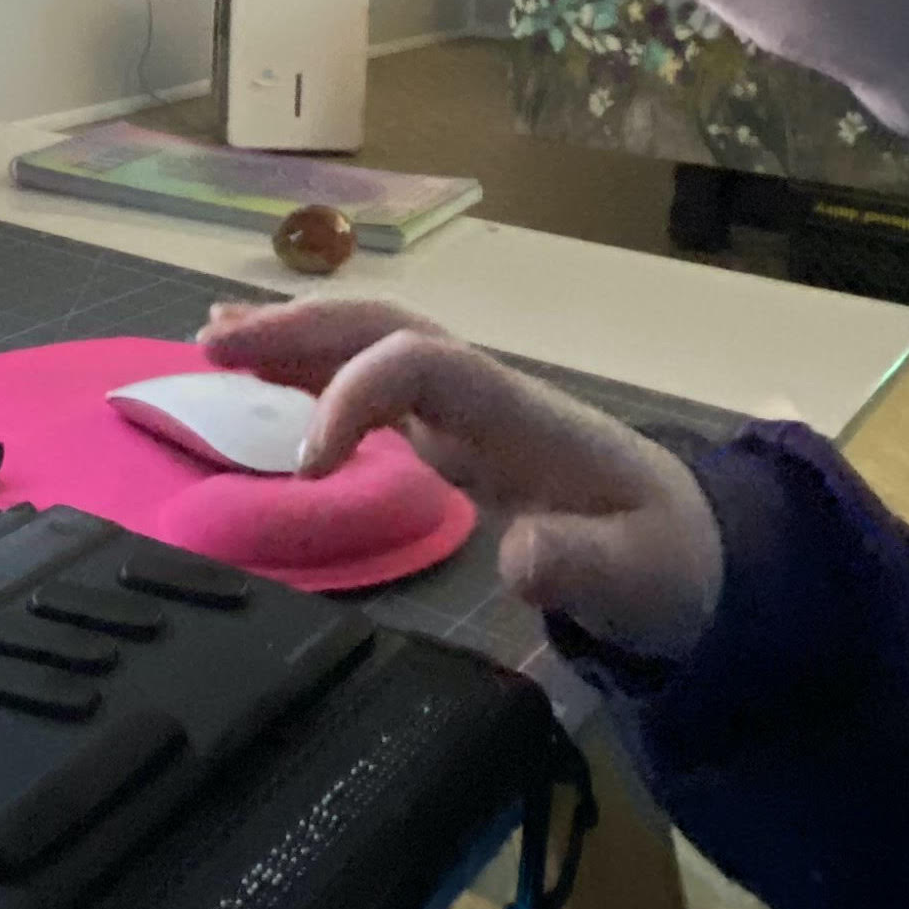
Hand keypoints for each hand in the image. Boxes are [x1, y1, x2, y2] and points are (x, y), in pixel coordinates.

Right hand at [203, 296, 724, 660]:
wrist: (702, 556)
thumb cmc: (669, 565)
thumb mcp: (639, 578)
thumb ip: (581, 567)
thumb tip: (520, 559)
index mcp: (522, 415)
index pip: (423, 364)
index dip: (355, 395)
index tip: (306, 469)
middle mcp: (486, 397)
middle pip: (383, 330)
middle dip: (298, 330)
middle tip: (210, 344)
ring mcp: (468, 412)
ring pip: (371, 346)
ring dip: (292, 338)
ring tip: (207, 339)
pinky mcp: (455, 437)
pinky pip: (373, 385)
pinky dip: (309, 373)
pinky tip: (255, 376)